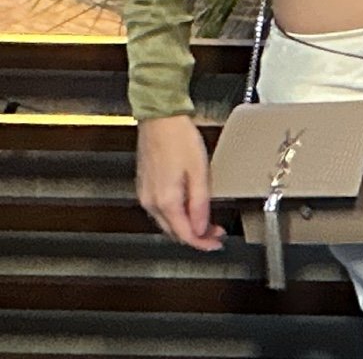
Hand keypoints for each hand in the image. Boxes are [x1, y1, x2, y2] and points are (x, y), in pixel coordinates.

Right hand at [136, 115, 224, 250]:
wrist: (160, 119)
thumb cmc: (179, 139)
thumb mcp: (199, 171)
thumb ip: (200, 202)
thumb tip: (202, 227)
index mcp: (165, 200)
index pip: (184, 234)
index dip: (202, 243)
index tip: (216, 244)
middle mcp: (151, 201)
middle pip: (174, 231)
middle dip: (196, 236)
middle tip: (216, 234)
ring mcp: (146, 194)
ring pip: (167, 222)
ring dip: (187, 226)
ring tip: (208, 222)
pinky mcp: (146, 186)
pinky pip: (162, 210)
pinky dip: (177, 215)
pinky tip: (190, 209)